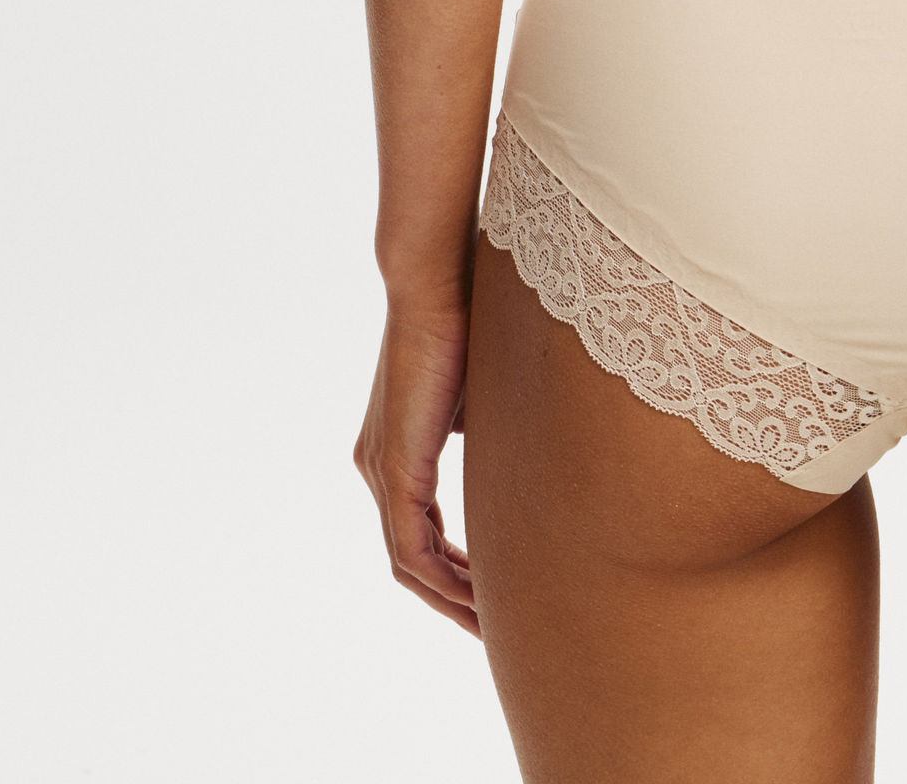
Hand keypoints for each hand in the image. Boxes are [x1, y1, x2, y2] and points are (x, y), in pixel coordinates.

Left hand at [355, 295, 480, 635]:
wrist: (438, 277)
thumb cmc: (469, 316)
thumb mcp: (486, 391)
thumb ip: (494, 432)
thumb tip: (528, 456)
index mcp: (399, 448)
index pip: (422, 531)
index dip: (456, 569)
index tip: (495, 592)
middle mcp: (378, 466)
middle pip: (412, 559)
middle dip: (454, 598)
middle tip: (495, 628)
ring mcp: (381, 469)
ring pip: (410, 562)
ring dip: (450, 598)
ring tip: (492, 625)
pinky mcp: (395, 467)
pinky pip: (411, 548)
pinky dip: (443, 578)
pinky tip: (479, 596)